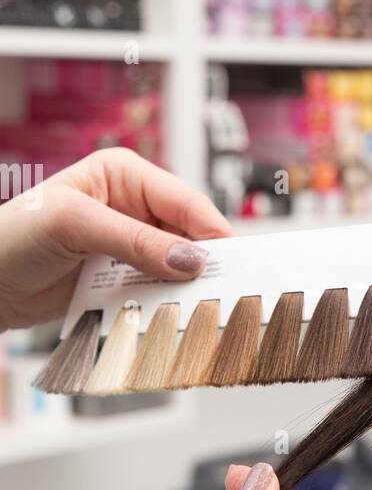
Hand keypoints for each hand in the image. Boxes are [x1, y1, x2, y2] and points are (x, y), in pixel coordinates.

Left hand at [0, 147, 232, 331]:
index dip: (211, 230)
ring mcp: (128, 244)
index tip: (232, 261)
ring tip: (197, 305)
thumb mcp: (75, 226)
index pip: (184, 200)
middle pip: (187, 234)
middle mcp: (132, 207)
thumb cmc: (12, 239)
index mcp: (124, 175)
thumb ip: (135, 241)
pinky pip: (156, 289)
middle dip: (201, 261)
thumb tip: (188, 259)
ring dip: (183, 286)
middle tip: (221, 288)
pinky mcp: (120, 277)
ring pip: (175, 266)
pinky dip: (163, 303)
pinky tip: (168, 313)